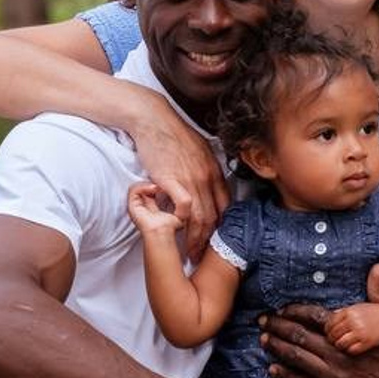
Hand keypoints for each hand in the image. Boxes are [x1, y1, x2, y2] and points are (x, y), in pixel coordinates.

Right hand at [131, 92, 229, 260]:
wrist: (154, 120)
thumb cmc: (173, 136)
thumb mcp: (199, 152)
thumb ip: (205, 172)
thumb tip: (207, 189)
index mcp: (215, 172)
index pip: (225, 207)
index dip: (221, 228)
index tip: (215, 243)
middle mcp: (207, 178)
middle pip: (214, 218)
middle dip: (210, 242)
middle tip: (203, 257)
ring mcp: (191, 179)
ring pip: (201, 218)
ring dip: (196, 240)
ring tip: (191, 254)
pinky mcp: (173, 179)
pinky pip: (184, 207)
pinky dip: (182, 222)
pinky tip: (176, 231)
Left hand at [260, 303, 378, 377]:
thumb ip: (378, 295)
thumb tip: (378, 266)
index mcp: (350, 333)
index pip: (314, 317)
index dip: (293, 312)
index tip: (280, 309)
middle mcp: (339, 354)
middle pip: (299, 336)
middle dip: (277, 327)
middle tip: (261, 321)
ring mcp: (334, 376)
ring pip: (297, 358)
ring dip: (277, 347)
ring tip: (263, 340)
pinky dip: (285, 374)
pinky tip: (273, 367)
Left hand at [327, 302, 378, 354]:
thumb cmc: (375, 313)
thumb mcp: (359, 307)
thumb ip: (343, 312)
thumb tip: (328, 318)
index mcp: (350, 311)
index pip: (330, 323)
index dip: (327, 330)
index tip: (330, 333)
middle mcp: (354, 321)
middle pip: (333, 334)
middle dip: (332, 339)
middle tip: (335, 341)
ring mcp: (360, 332)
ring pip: (340, 344)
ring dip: (340, 346)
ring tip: (343, 345)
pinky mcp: (367, 342)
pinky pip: (351, 350)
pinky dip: (350, 350)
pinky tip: (353, 347)